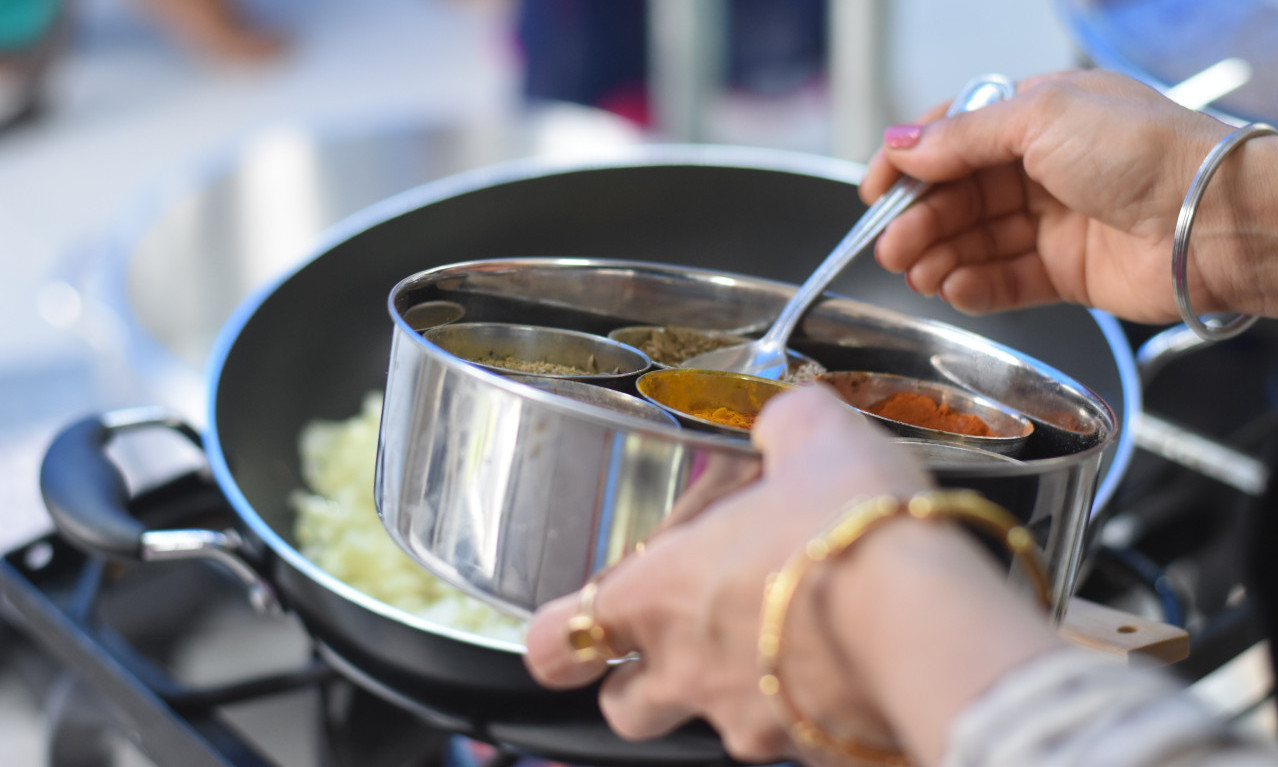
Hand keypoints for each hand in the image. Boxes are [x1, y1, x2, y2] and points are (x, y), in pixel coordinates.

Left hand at [522, 385, 930, 761]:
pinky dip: (811, 708)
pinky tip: (849, 662)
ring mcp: (753, 723)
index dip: (556, 636)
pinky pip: (799, 738)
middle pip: (624, 708)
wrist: (932, 621)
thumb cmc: (852, 528)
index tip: (572, 625)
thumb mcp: (812, 435)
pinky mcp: (819, 752)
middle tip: (682, 636)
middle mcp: (690, 672)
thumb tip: (786, 422)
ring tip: (788, 640)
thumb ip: (782, 427)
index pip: (552, 643)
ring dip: (736, 691)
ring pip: (717, 727)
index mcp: (658, 597)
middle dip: (640, 681)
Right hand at [861, 70, 1277, 322]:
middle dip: (920, 220)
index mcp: (1038, 114)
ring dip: (939, 255)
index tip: (873, 192)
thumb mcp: (1040, 119)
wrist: (1212, 219)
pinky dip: (975, 286)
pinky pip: (1006, 280)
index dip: (910, 164)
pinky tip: (953, 288)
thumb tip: (901, 145)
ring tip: (914, 272)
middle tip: (889, 245)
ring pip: (976, 240)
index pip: (954, 137)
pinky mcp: (1066, 271)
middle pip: (959, 195)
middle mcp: (1044, 166)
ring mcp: (1055, 220)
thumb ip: (962, 138)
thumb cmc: (1146, 151)